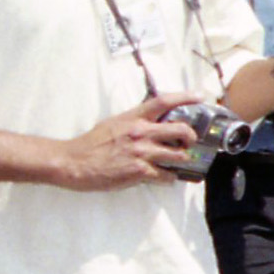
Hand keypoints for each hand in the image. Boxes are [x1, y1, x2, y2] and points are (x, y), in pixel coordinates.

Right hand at [54, 94, 199, 189]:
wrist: (73, 162)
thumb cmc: (91, 144)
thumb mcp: (114, 123)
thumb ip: (135, 122)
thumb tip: (152, 122)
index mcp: (133, 118)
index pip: (163, 102)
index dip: (185, 96)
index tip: (200, 96)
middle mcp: (140, 132)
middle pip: (181, 130)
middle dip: (191, 137)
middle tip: (189, 142)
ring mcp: (141, 152)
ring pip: (179, 155)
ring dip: (182, 160)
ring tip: (175, 162)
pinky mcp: (139, 171)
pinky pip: (167, 175)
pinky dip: (169, 178)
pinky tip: (163, 177)